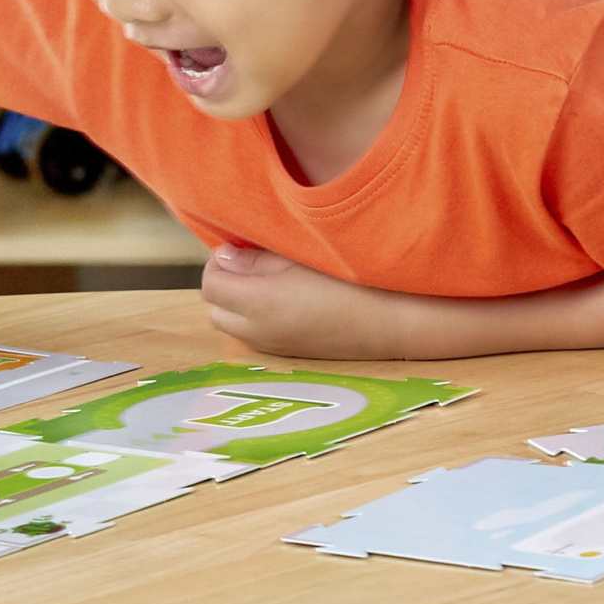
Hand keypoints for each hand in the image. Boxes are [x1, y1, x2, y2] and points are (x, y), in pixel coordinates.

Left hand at [199, 246, 384, 359]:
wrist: (393, 321)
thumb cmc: (350, 279)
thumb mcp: (300, 258)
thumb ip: (256, 259)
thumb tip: (222, 257)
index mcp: (258, 303)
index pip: (210, 285)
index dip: (219, 263)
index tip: (239, 247)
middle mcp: (259, 332)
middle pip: (216, 310)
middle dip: (225, 285)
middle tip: (250, 263)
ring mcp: (275, 348)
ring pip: (235, 326)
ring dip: (239, 305)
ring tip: (269, 281)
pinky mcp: (291, 356)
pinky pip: (257, 337)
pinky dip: (257, 320)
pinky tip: (287, 302)